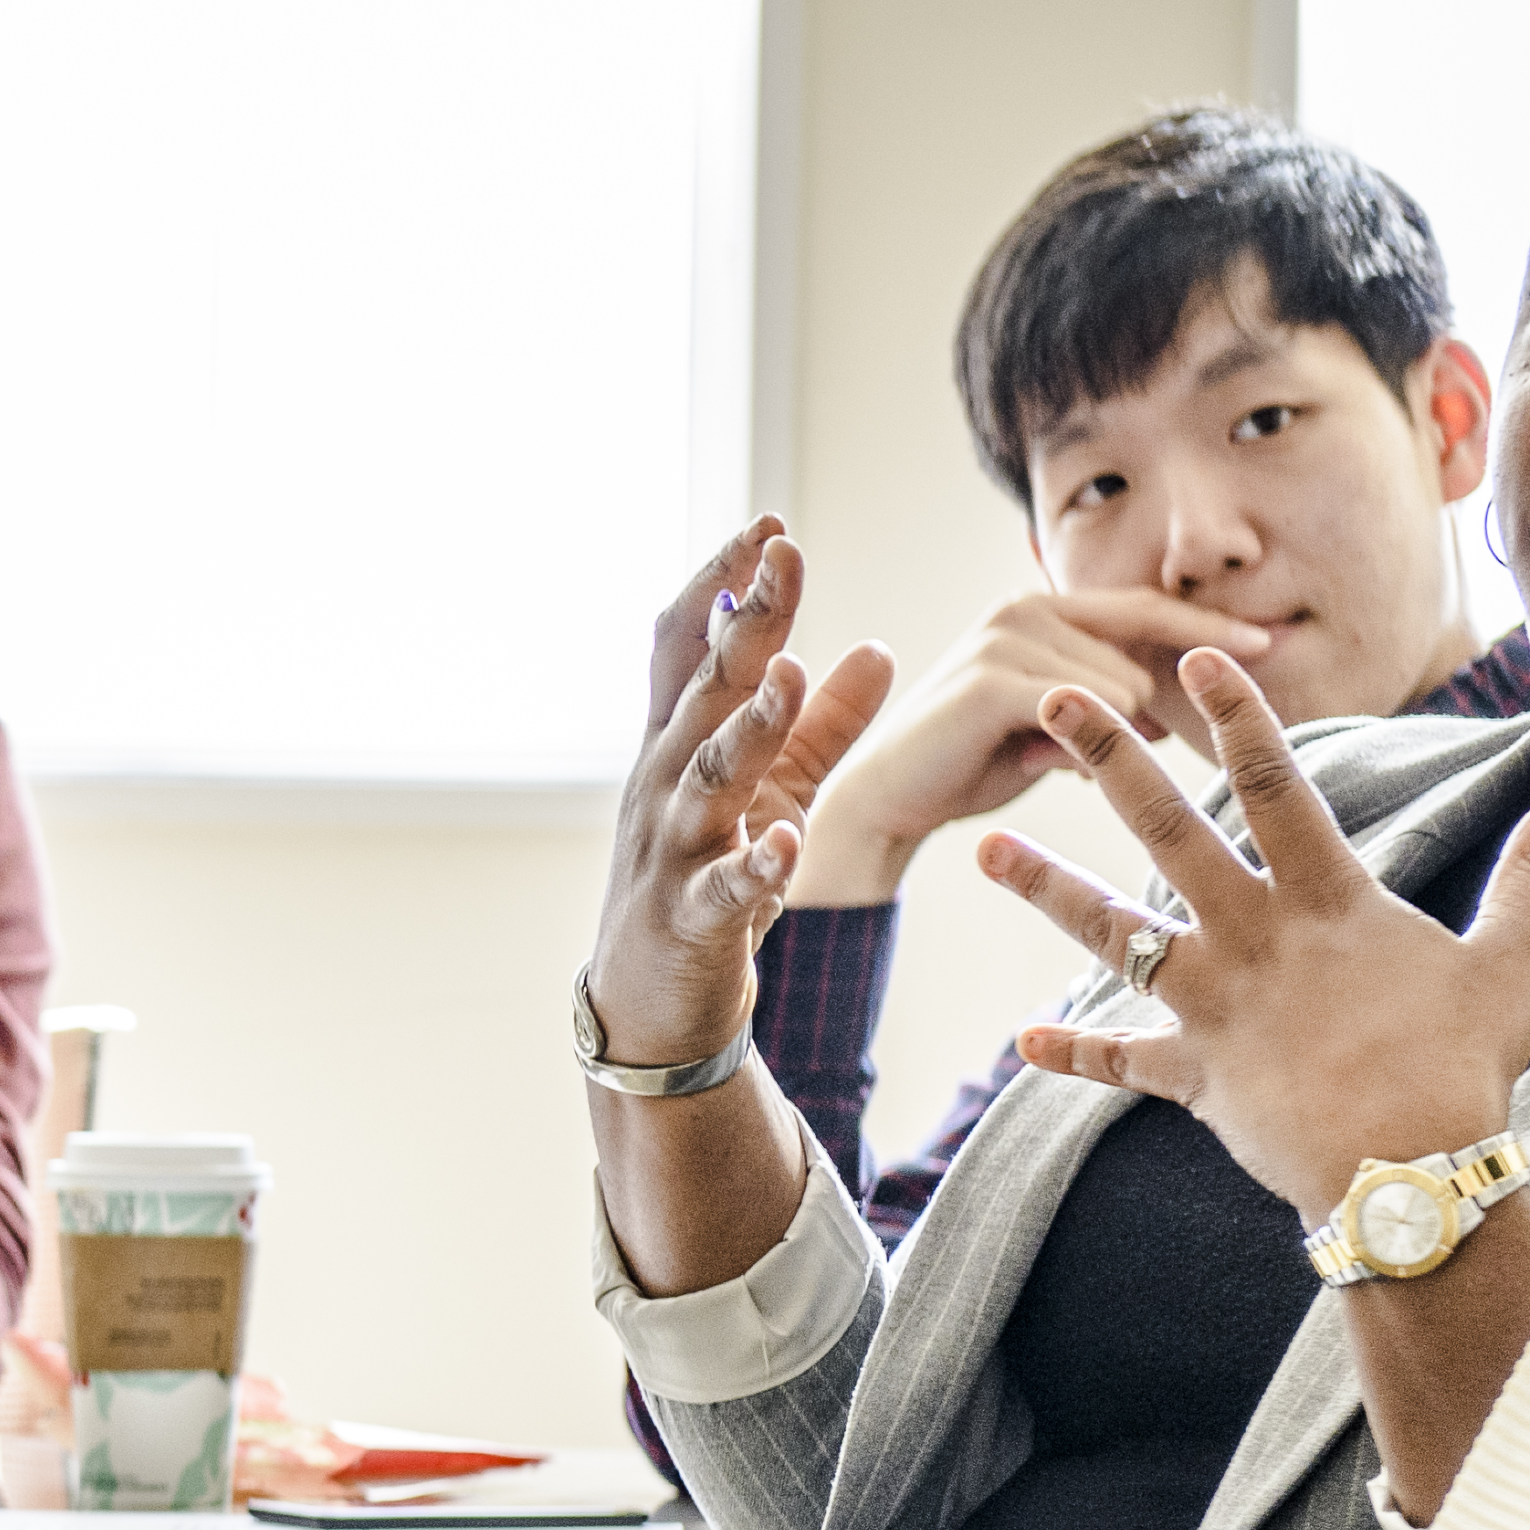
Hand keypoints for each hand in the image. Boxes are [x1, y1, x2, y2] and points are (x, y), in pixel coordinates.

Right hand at [592, 521, 896, 1074]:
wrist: (648, 1004)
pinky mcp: (691, 919)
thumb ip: (822, 725)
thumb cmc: (707, 881)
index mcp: (679, 744)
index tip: (770, 525)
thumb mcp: (773, 793)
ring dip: (747, 724)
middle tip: (781, 555)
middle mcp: (663, 783)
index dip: (724, 582)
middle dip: (744, 621)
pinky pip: (724, 889)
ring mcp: (672, 850)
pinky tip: (787, 842)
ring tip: (785, 675)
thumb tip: (882, 648)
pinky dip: (755, 866)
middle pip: (701, 689)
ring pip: (707, 776)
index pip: (689, 645)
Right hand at [792, 583, 1291, 905]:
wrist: (887, 799)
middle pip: (1142, 658)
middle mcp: (1025, 607)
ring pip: (1123, 691)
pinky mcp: (996, 678)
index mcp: (1042, 608)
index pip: (1145, 608)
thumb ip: (1107, 702)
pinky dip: (1079, 752)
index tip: (1270, 644)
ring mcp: (1007, 636)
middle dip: (1135, 718)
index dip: (1206, 627)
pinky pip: (1089, 713)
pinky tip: (1033, 763)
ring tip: (1034, 757)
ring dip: (1099, 743)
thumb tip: (1172, 712)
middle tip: (1084, 754)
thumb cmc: (971, 763)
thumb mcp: (1054, 725)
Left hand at [985, 648, 1529, 1218]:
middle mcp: (1254, 939)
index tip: (1196, 658)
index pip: (1274, 785)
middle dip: (1108, 760)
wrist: (1412, 1174)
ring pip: (1113, 935)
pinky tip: (1024, 1043)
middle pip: (1168, 832)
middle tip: (1052, 699)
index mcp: (1328, 901)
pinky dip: (1075, 1054)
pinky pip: (1122, 1063)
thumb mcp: (1512, 963)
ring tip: (985, 850)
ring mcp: (1214, 1005)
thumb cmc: (1465, 1067)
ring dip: (1048, 888)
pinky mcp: (1194, 1075)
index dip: (1236, 717)